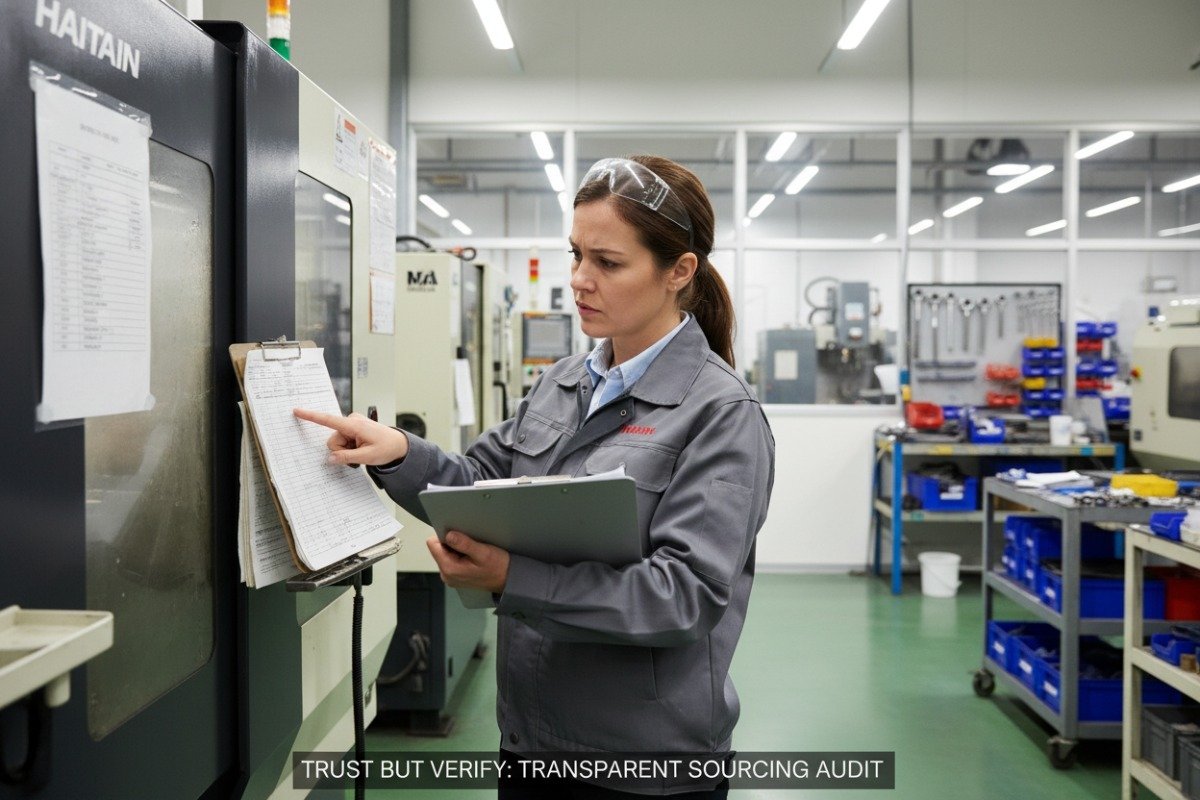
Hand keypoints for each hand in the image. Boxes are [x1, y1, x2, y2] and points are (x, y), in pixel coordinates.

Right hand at [292, 408, 408, 465]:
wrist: (399, 445)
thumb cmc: (387, 448)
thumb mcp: (367, 457)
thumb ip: (347, 457)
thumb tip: (331, 458)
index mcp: (354, 425)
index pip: (328, 420)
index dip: (311, 416)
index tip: (297, 411)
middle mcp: (352, 421)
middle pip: (333, 440)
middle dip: (341, 451)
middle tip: (358, 455)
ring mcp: (353, 424)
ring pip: (338, 442)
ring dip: (347, 450)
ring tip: (362, 451)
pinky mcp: (354, 428)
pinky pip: (344, 440)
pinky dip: (349, 447)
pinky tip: (361, 448)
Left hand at [426, 532, 508, 594]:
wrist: (507, 580)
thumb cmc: (498, 566)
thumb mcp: (483, 552)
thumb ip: (465, 544)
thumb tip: (449, 535)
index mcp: (449, 569)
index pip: (433, 544)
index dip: (445, 536)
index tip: (459, 535)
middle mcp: (446, 574)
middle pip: (438, 548)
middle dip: (451, 543)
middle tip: (469, 544)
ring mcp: (450, 576)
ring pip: (444, 553)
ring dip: (456, 549)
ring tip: (472, 551)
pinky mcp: (455, 576)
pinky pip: (450, 559)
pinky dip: (459, 555)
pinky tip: (471, 557)